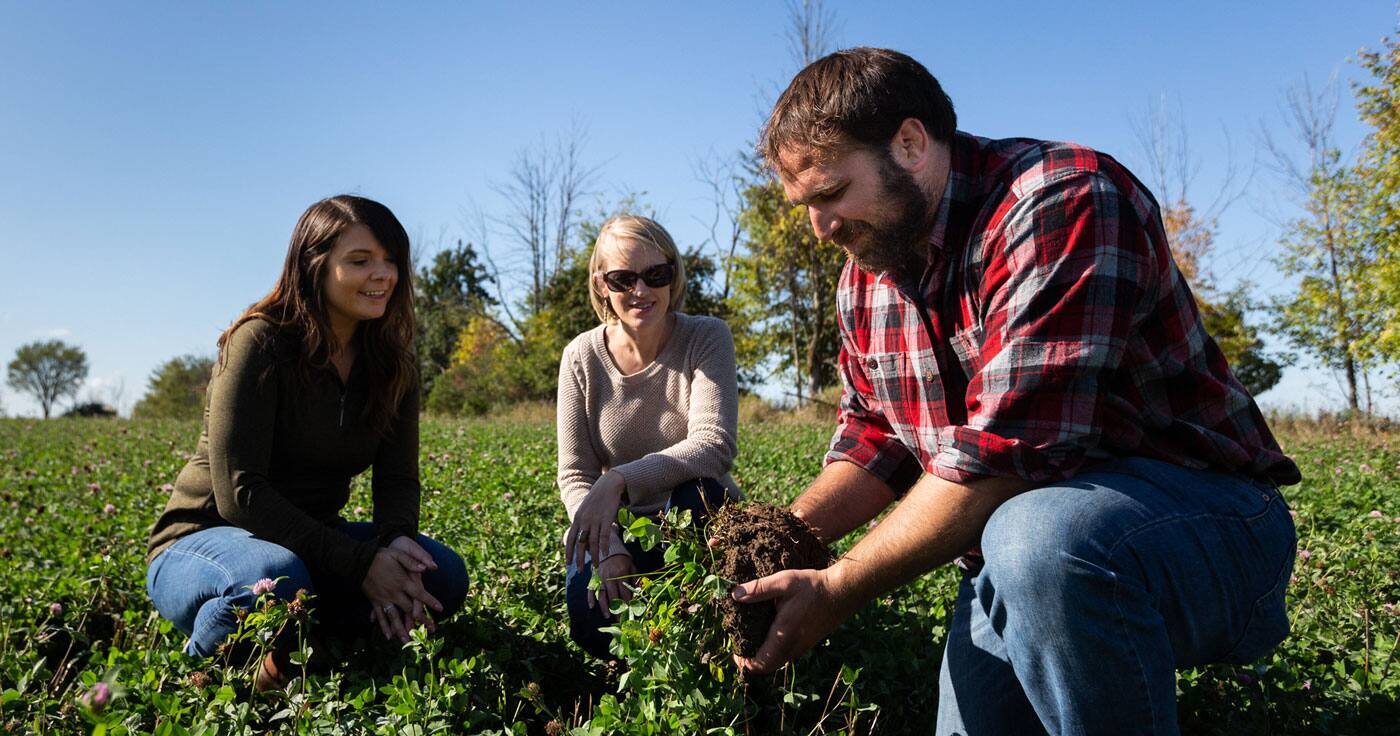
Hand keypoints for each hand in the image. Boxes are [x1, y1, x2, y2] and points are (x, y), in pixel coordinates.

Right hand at [362, 546, 443, 641]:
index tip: (440, 608)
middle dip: (421, 621)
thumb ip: (412, 561)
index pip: (420, 593)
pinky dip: (384, 626)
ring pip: (394, 617)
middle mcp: (394, 593)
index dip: (430, 601)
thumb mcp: (398, 554)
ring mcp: (384, 598)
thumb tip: (428, 567)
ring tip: (408, 641)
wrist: (359, 561)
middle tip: (431, 630)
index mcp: (402, 581)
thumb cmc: (381, 556)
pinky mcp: (375, 601)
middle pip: (409, 609)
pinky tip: (389, 636)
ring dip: (401, 630)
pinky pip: (381, 616)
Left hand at [565, 471, 626, 570]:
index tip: (568, 563)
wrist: (608, 484)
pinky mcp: (606, 518)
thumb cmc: (598, 498)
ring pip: (592, 542)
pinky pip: (605, 536)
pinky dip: (605, 546)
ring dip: (594, 556)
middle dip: (579, 558)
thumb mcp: (586, 509)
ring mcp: (595, 520)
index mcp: (577, 518)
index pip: (570, 538)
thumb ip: (582, 522)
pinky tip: (605, 554)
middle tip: (580, 571)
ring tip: (596, 567)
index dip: (568, 552)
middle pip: (580, 543)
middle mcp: (584, 520)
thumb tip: (582, 535)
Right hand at [590, 553, 635, 618]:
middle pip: (613, 597)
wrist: (610, 548)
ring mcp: (601, 578)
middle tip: (620, 620)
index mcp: (621, 574)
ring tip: (607, 616)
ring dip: (604, 606)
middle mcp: (610, 577)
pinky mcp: (594, 578)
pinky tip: (591, 606)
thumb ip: (634, 581)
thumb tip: (637, 595)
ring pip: (602, 595)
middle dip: (617, 610)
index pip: (625, 593)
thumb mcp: (632, 568)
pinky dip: (591, 598)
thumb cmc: (624, 560)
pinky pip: (591, 589)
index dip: (628, 605)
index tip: (630, 614)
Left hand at [730, 566, 855, 673]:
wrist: (842, 591)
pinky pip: (787, 654)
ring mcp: (803, 647)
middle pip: (768, 667)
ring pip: (778, 661)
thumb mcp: (783, 581)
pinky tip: (771, 631)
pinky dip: (775, 650)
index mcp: (783, 636)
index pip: (760, 664)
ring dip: (764, 656)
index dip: (744, 663)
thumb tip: (735, 594)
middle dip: (752, 661)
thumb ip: (758, 589)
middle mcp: (793, 647)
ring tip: (753, 637)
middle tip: (741, 645)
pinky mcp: (809, 642)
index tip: (735, 651)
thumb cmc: (812, 586)